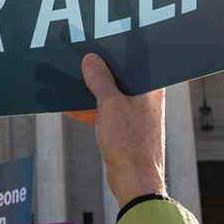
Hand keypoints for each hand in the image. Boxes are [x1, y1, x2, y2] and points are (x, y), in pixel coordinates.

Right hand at [81, 53, 165, 207]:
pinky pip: (107, 111)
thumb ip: (100, 79)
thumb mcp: (110, 104)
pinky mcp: (127, 128)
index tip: (101, 40)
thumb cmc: (130, 143)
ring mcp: (137, 114)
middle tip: (82, 58)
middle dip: (101, 69)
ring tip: (73, 80)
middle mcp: (148, 98)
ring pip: (112, 93)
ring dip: (93, 90)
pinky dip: (92, 108)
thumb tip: (91, 60)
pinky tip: (71, 106)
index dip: (119, 48)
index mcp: (152, 87)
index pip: (137, 58)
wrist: (134, 183)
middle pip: (121, 75)